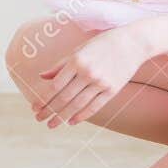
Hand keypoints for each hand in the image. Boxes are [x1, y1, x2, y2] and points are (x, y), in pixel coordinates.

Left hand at [33, 25, 150, 127]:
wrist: (132, 43)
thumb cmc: (102, 44)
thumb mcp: (79, 50)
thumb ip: (60, 65)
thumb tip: (42, 77)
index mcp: (76, 61)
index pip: (55, 85)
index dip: (43, 98)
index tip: (34, 108)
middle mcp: (87, 72)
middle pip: (64, 97)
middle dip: (49, 110)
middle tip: (39, 119)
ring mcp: (101, 82)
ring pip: (77, 105)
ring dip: (63, 117)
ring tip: (52, 125)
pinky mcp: (112, 90)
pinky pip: (94, 106)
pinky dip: (82, 116)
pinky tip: (72, 122)